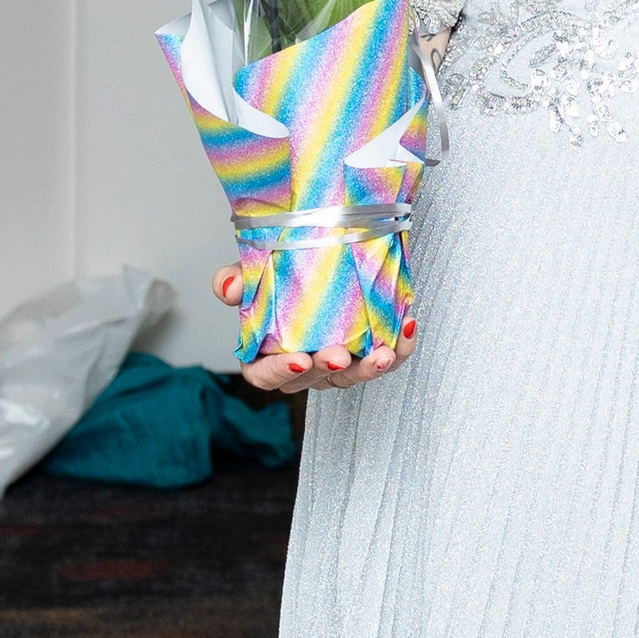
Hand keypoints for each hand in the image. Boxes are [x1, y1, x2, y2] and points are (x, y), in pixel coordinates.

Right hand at [211, 263, 415, 392]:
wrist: (320, 258)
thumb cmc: (280, 273)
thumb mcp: (254, 271)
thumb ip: (236, 278)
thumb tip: (230, 288)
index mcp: (265, 353)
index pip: (264, 376)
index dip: (279, 372)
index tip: (299, 358)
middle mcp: (302, 365)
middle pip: (312, 379)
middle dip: (328, 369)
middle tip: (340, 355)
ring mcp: (336, 364)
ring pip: (352, 376)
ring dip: (370, 367)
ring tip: (384, 351)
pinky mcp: (367, 354)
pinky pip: (385, 358)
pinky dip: (400, 347)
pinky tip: (408, 325)